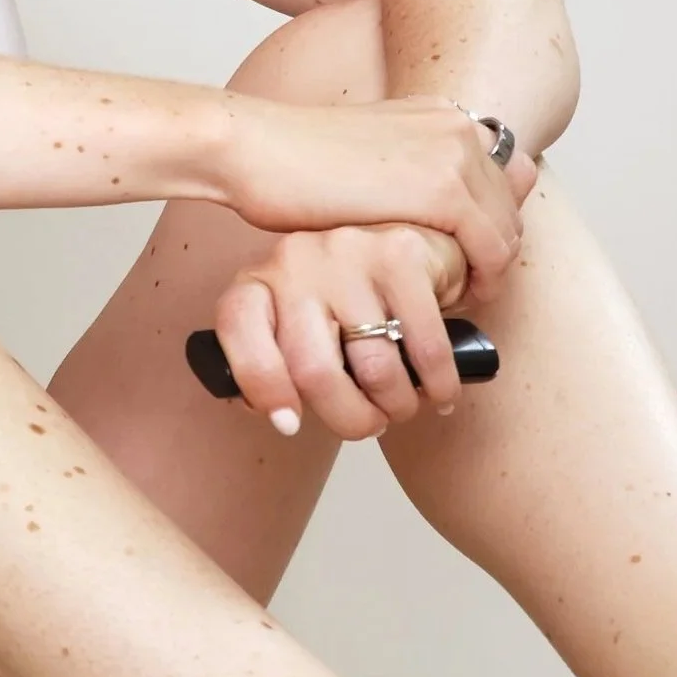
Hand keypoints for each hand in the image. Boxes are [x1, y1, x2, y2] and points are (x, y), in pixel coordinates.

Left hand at [211, 223, 472, 439]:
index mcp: (259, 281)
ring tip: (401, 404)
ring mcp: (346, 251)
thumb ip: (279, 368)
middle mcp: (294, 259)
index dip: (262, 386)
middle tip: (369, 424)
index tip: (289, 424)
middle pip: (313, 370)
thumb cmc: (347, 307)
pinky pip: (423, 348)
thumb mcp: (299, 329)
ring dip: (396, 406)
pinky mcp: (399, 255)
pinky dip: (437, 385)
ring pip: (373, 368)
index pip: (238, 329)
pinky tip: (439, 391)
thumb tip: (281, 418)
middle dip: (350, 418)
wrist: (411, 252)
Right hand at [224, 93, 534, 300]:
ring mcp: (452, 154)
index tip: (462, 258)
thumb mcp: (364, 159)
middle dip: (492, 250)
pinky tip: (453, 298)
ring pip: (506, 229)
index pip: (496, 178)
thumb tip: (436, 204)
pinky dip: (480, 279)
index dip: (485, 224)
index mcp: (437, 112)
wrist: (255, 149)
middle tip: (463, 287)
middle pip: (508, 204)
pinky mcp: (441, 190)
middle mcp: (454, 126)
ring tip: (457, 298)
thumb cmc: (290, 162)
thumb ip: (405, 173)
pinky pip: (491, 248)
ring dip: (488, 269)